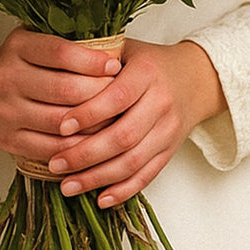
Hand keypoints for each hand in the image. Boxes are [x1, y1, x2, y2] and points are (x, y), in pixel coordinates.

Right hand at [0, 26, 120, 162]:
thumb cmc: (21, 62)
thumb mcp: (36, 40)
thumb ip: (67, 40)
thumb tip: (115, 48)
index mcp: (17, 46)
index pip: (60, 52)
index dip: (92, 60)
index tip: (115, 65)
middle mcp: (7, 78)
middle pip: (64, 90)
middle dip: (99, 93)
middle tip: (122, 94)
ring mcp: (5, 112)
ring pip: (61, 123)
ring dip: (94, 123)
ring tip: (116, 118)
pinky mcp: (8, 140)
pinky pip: (52, 148)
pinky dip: (78, 146)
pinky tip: (95, 139)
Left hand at [45, 38, 225, 207]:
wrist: (194, 79)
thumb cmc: (147, 63)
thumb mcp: (124, 49)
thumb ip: (95, 58)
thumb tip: (55, 71)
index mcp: (147, 73)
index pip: (117, 97)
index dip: (89, 114)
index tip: (61, 127)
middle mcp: (161, 103)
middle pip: (124, 136)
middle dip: (86, 154)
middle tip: (55, 163)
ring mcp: (168, 130)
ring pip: (133, 161)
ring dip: (98, 178)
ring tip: (67, 186)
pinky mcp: (171, 151)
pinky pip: (147, 175)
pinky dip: (123, 191)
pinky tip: (99, 199)